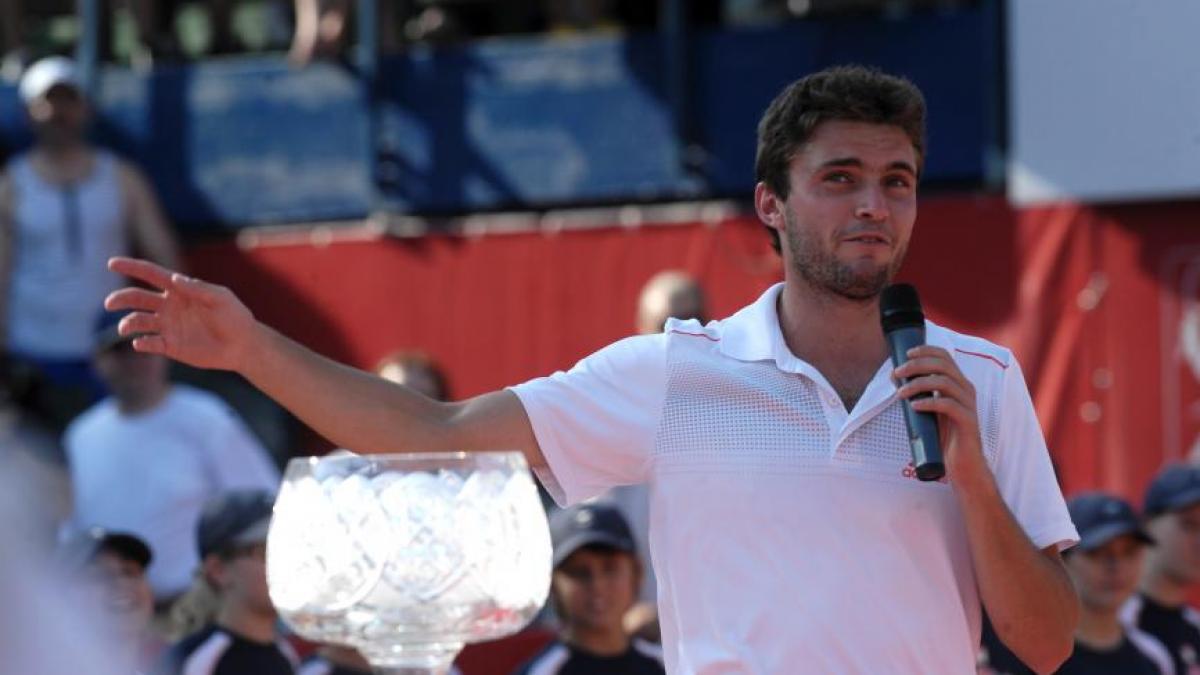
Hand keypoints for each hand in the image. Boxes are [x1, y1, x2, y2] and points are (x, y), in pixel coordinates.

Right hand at [104, 257, 258, 371]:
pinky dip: (142, 343)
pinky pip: (150, 343)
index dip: (132, 267)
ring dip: (128, 323)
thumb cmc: (235, 317)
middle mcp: (169, 306)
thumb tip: (174, 278)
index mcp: (180, 290)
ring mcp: (168, 326)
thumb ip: (198, 288)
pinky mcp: (171, 346)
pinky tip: (141, 343)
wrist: (243, 345)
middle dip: (121, 298)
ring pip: (138, 321)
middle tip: (110, 303)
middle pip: (137, 298)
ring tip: (126, 327)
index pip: (151, 275)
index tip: (112, 263)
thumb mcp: (221, 298)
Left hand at [894, 346, 987, 482]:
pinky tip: (915, 406)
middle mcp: (966, 390)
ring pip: (945, 382)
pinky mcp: (968, 421)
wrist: (962, 464)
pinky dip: (929, 402)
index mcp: (957, 384)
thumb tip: (894, 376)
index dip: (926, 351)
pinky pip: (948, 405)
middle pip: (943, 365)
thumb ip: (916, 392)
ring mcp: (968, 405)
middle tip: (898, 373)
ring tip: (900, 393)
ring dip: (919, 384)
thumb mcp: (927, 410)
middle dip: (917, 365)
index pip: (945, 357)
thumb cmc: (944, 436)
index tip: (907, 353)